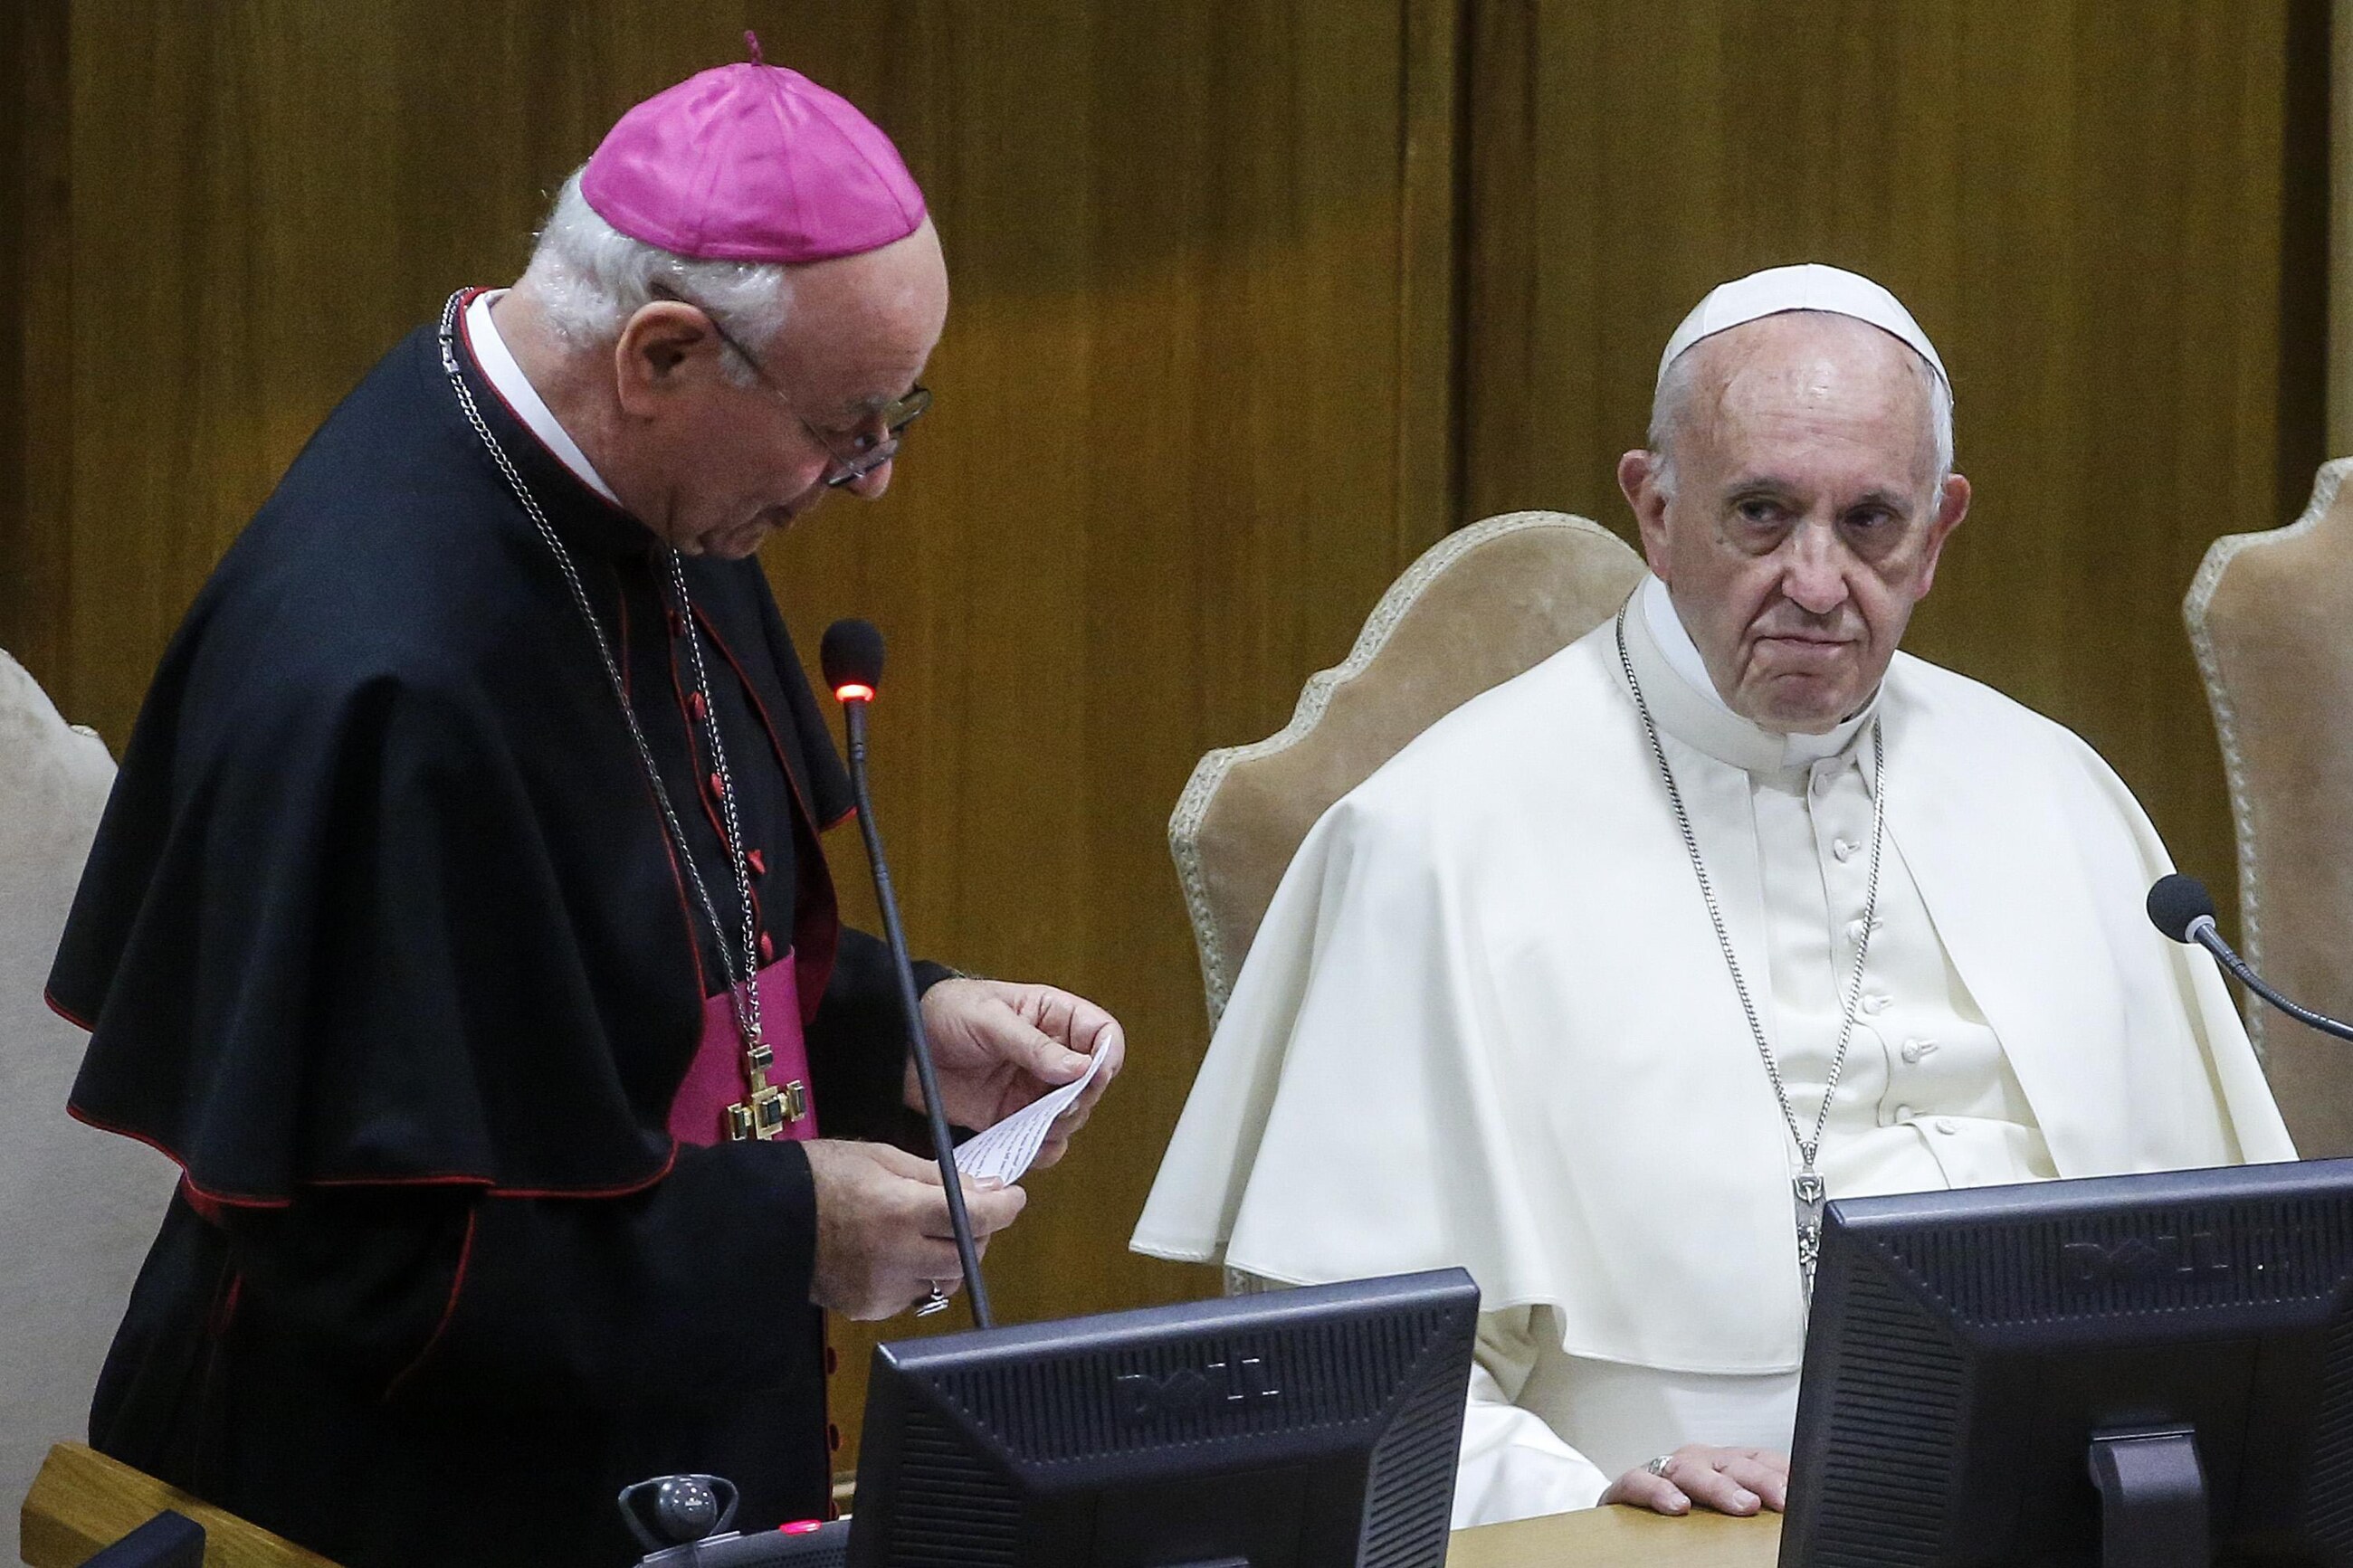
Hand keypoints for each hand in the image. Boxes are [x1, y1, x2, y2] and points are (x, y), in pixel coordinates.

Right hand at [804, 1138, 1026, 1319]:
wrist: (763, 1219)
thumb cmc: (821, 1176)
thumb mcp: (883, 1158)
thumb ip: (939, 1177)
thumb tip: (988, 1187)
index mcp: (899, 1211)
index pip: (975, 1218)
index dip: (1004, 1208)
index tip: (1012, 1198)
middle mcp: (895, 1256)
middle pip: (967, 1255)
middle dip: (978, 1233)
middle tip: (969, 1212)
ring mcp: (882, 1289)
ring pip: (944, 1282)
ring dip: (950, 1259)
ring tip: (928, 1234)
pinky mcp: (869, 1308)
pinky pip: (913, 1296)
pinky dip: (917, 1276)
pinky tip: (897, 1255)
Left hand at [911, 978, 1124, 1169]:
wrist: (902, 1044)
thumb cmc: (946, 1011)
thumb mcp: (990, 1019)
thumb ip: (1034, 1045)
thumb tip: (1079, 1068)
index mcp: (1054, 1017)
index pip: (1103, 1035)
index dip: (1106, 1057)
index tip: (1092, 1075)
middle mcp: (1052, 1055)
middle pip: (1093, 1083)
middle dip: (1080, 1099)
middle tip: (1057, 1106)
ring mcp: (1033, 1088)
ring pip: (1072, 1116)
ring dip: (1060, 1127)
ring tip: (1033, 1124)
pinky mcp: (1012, 1116)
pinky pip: (1041, 1140)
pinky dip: (1039, 1149)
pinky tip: (1025, 1146)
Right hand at [1600, 1446, 1788, 1516]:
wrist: (1629, 1505)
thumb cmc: (1687, 1507)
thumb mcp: (1725, 1504)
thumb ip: (1755, 1503)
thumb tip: (1797, 1521)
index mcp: (1726, 1463)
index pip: (1759, 1459)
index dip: (1781, 1473)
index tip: (1802, 1494)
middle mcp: (1699, 1461)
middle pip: (1733, 1463)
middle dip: (1759, 1480)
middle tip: (1780, 1499)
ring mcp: (1665, 1469)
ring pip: (1692, 1469)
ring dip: (1718, 1486)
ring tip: (1740, 1505)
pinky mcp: (1631, 1483)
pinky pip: (1640, 1480)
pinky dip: (1657, 1491)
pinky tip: (1677, 1506)